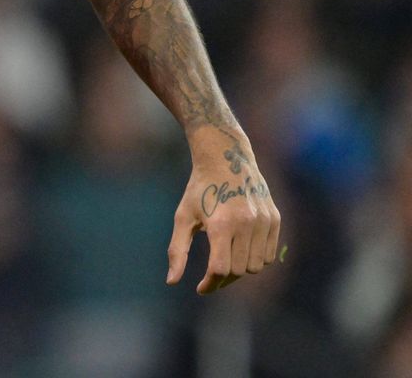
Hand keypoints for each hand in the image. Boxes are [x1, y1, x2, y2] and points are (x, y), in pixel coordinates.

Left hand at [167, 127, 281, 293]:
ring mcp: (264, 221)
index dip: (210, 284)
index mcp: (221, 224)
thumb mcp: (183, 217)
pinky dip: (255, 260)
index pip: (220, 269)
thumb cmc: (199, 189)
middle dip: (223, 278)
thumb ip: (177, 250)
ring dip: (240, 270)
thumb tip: (171, 282)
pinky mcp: (275, 219)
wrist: (227, 159)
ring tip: (224, 262)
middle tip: (210, 277)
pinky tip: (240, 252)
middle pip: (239, 270)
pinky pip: (269, 255)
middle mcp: (246, 223)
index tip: (200, 288)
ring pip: (256, 266)